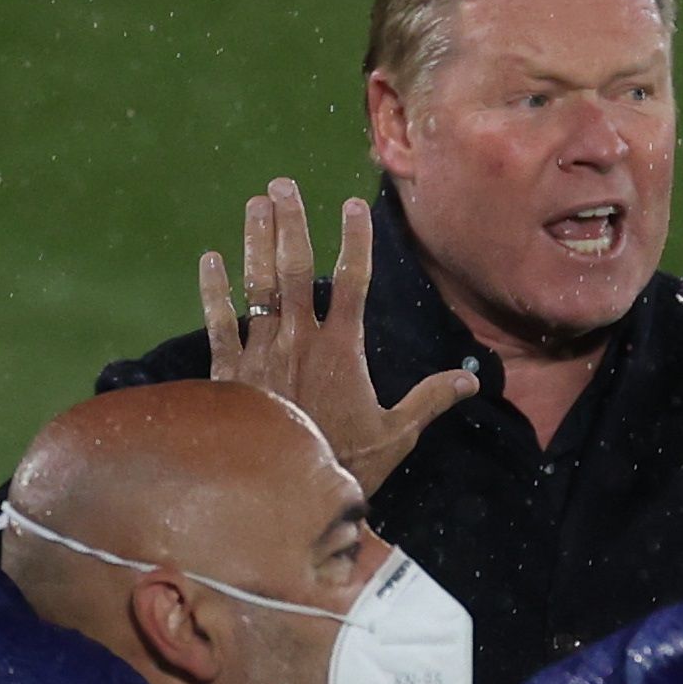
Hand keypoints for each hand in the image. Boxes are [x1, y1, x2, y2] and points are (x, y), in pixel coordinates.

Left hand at [203, 178, 477, 493]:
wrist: (285, 498)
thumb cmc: (345, 465)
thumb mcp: (397, 434)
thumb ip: (431, 400)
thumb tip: (472, 381)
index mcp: (342, 350)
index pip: (354, 281)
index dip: (356, 239)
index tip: (354, 204)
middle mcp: (299, 342)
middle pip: (295, 269)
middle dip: (290, 222)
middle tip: (283, 184)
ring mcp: (261, 355)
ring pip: (258, 287)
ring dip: (255, 242)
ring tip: (255, 204)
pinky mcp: (231, 374)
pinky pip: (220, 324)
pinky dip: (214, 292)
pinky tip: (210, 260)